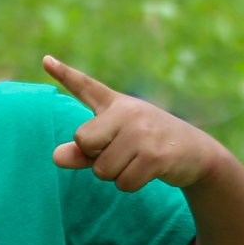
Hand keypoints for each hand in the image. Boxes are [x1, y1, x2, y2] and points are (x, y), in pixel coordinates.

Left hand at [44, 55, 235, 191]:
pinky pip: (122, 182)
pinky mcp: (156, 155)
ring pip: (102, 170)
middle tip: (120, 152)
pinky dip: (131, 184)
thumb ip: (83, 150)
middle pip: (84, 142)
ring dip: (115, 175)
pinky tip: (148, 170)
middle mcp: (128, 112)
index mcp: (116, 104)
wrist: (198, 153)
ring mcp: (143, 132)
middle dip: (95, 158)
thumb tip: (55, 157)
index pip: (86, 86)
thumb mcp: (114, 143)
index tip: (45, 60)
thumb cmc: (148, 145)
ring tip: (137, 160)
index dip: (65, 74)